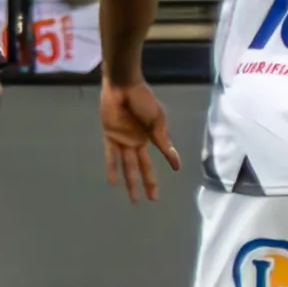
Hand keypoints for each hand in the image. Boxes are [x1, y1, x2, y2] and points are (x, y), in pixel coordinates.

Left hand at [100, 73, 177, 199]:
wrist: (125, 86)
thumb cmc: (144, 100)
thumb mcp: (158, 123)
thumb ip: (164, 144)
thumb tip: (177, 164)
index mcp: (148, 138)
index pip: (152, 162)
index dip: (156, 175)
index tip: (160, 190)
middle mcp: (135, 142)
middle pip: (141, 168)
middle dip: (146, 184)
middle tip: (151, 200)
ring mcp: (122, 140)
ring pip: (127, 166)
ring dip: (130, 182)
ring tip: (133, 198)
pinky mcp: (110, 135)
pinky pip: (111, 155)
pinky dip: (112, 168)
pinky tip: (113, 182)